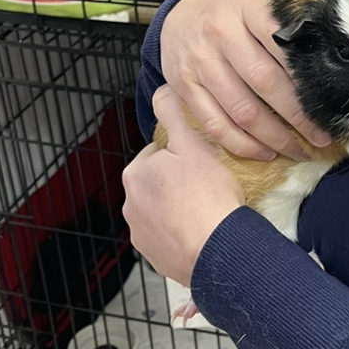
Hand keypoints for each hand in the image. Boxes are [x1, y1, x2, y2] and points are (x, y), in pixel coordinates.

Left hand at [122, 85, 245, 285]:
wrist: (218, 250)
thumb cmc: (207, 195)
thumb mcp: (193, 143)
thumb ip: (173, 115)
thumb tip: (161, 90)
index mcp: (135, 174)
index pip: (158, 153)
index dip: (183, 153)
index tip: (202, 161)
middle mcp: (130, 205)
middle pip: (159, 181)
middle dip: (179, 181)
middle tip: (208, 182)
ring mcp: (141, 235)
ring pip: (163, 210)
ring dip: (180, 207)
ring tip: (208, 207)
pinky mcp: (155, 258)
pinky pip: (170, 236)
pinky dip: (184, 231)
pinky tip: (204, 228)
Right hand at [160, 0, 329, 160]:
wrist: (182, 13)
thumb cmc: (235, 12)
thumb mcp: (261, 2)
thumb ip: (289, 22)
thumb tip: (332, 53)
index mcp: (248, 8)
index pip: (282, 42)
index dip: (305, 74)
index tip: (328, 98)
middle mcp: (221, 33)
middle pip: (264, 81)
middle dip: (297, 114)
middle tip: (321, 135)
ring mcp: (200, 62)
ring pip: (241, 110)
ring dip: (274, 137)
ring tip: (299, 150)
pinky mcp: (184, 88)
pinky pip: (215, 124)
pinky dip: (242, 144)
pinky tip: (265, 152)